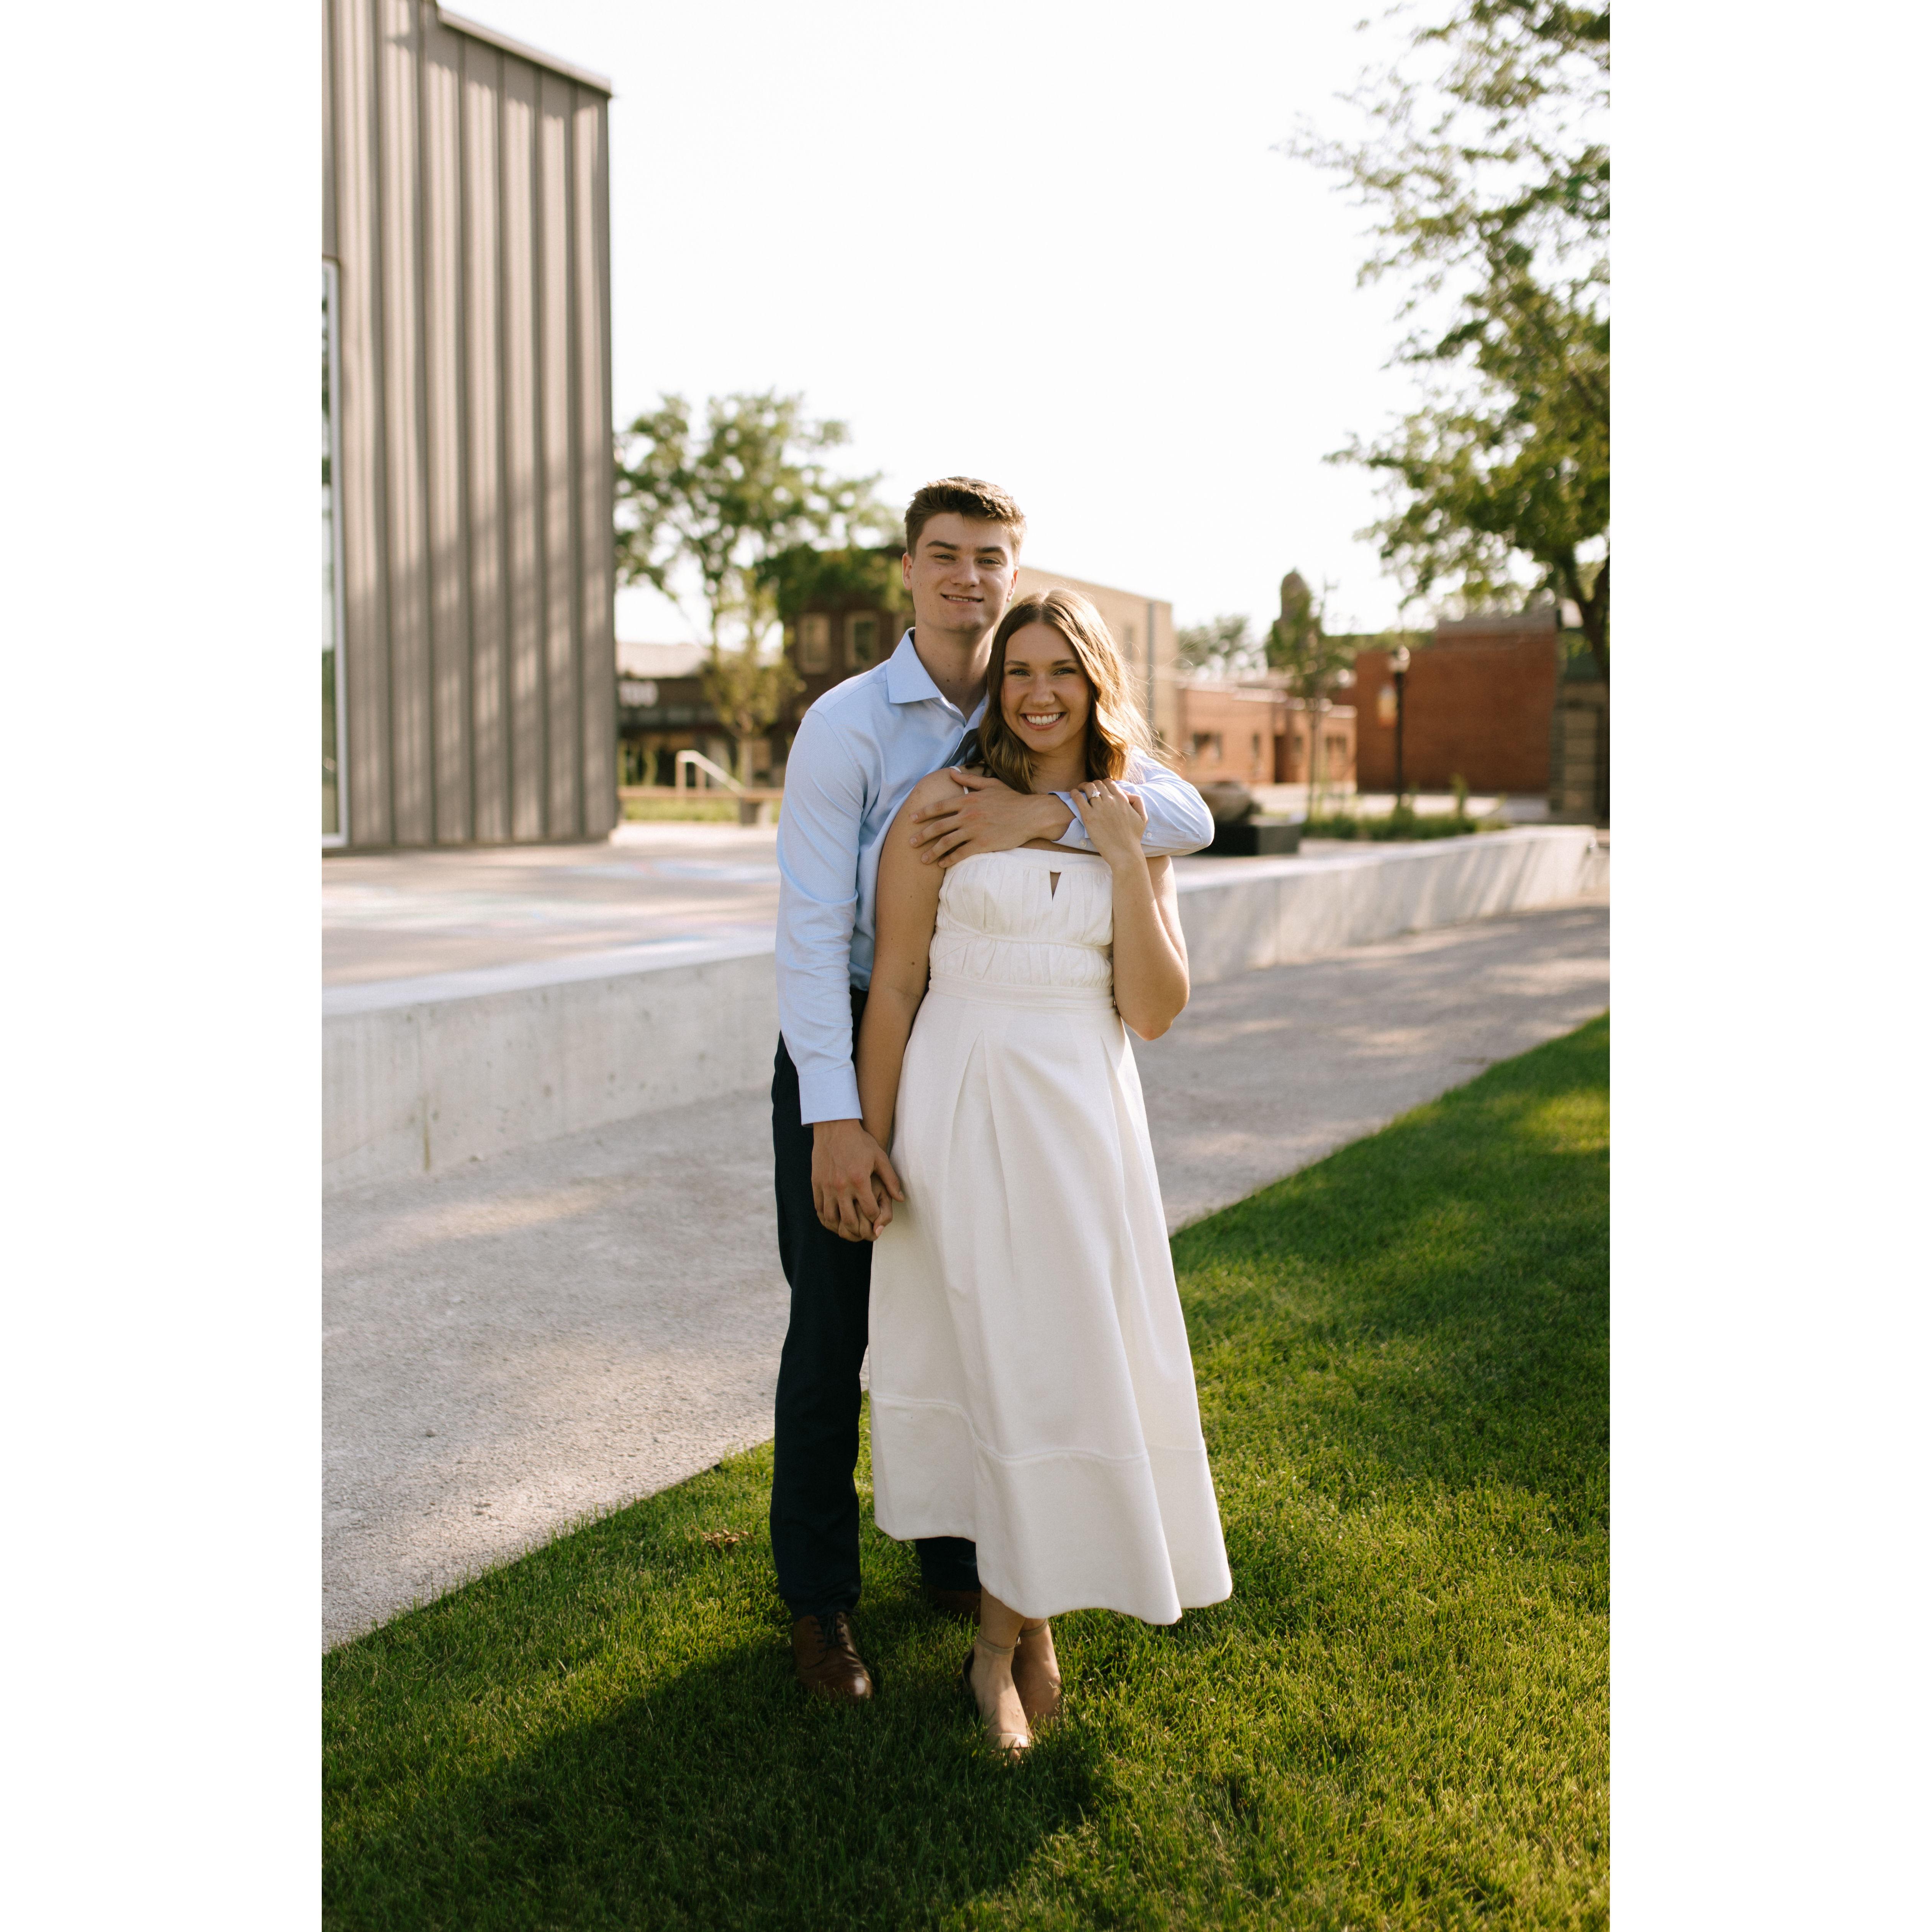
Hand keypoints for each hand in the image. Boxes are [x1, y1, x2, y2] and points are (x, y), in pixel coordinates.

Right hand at [811, 1118, 904, 1241]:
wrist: (835, 1127)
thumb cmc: (860, 1142)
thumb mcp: (880, 1158)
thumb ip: (891, 1180)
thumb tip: (900, 1199)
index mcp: (860, 1180)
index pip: (870, 1210)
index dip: (876, 1218)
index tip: (878, 1218)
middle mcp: (842, 1186)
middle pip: (850, 1220)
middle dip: (859, 1231)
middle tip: (864, 1233)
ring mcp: (827, 1186)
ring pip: (832, 1218)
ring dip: (840, 1229)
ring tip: (848, 1230)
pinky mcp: (816, 1184)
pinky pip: (819, 1208)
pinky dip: (826, 1219)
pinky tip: (833, 1221)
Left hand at [907, 769, 1072, 866]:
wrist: (1031, 814)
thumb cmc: (1012, 799)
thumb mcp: (990, 784)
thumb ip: (969, 779)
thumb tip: (952, 772)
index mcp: (968, 799)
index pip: (939, 807)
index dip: (924, 813)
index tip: (912, 819)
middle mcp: (968, 815)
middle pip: (938, 826)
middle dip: (922, 835)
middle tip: (910, 842)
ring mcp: (975, 830)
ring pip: (946, 842)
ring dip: (932, 851)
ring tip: (922, 859)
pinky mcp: (983, 844)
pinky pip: (961, 854)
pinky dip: (949, 860)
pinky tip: (941, 864)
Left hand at [1072, 779, 1148, 869]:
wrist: (1125, 853)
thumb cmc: (1133, 837)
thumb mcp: (1142, 817)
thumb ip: (1137, 801)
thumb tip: (1126, 793)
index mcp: (1123, 799)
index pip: (1109, 782)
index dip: (1103, 783)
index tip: (1099, 788)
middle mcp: (1111, 801)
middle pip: (1097, 783)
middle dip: (1093, 784)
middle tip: (1088, 789)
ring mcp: (1099, 808)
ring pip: (1088, 788)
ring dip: (1083, 786)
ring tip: (1080, 790)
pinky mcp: (1089, 816)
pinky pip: (1078, 798)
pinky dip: (1074, 793)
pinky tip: (1073, 793)